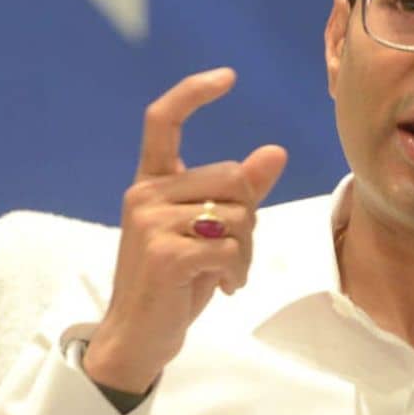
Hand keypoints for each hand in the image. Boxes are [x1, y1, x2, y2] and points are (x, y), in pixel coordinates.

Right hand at [83, 68, 287, 392]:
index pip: (162, 120)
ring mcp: (151, 223)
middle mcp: (145, 195)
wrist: (138, 337)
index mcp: (151, 183)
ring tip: (227, 274)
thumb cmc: (174, 284)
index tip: (228, 77)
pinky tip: (224, 287)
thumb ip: (241, 193)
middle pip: (232, 177)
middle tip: (235, 252)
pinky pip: (229, 248)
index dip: (193, 92)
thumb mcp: (208, 233)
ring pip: (237, 215)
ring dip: (246, 251)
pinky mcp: (166, 254)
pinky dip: (237, 271)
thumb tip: (275, 151)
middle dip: (249, 217)